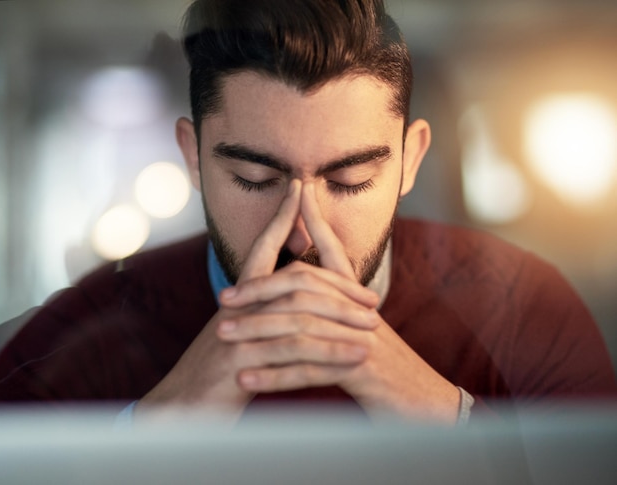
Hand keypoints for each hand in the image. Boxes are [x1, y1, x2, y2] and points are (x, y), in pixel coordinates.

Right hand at [136, 180, 376, 422]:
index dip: (281, 217)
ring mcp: (235, 332)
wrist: (178, 410)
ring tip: (374, 326)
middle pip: (293, 280)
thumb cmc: (215, 373)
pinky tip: (355, 359)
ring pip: (299, 314)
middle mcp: (234, 307)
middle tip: (373, 296)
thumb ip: (258, 312)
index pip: (261, 248)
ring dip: (341, 318)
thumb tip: (284, 295)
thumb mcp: (234, 335)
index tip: (300, 188)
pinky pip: (294, 354)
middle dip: (337, 284)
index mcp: (235, 297)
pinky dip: (330, 354)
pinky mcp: (238, 363)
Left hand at [219, 182, 459, 423]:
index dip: (315, 222)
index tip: (297, 192)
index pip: (332, 254)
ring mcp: (361, 339)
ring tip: (223, 335)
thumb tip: (311, 295)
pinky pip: (309, 371)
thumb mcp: (364, 332)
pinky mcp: (361, 371)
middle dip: (261, 289)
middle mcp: (359, 313)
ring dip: (257, 331)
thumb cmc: (389, 370)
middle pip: (305, 288)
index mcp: (358, 302)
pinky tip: (246, 381)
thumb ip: (339, 309)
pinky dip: (274, 376)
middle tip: (225, 299)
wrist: (426, 403)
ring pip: (300, 327)